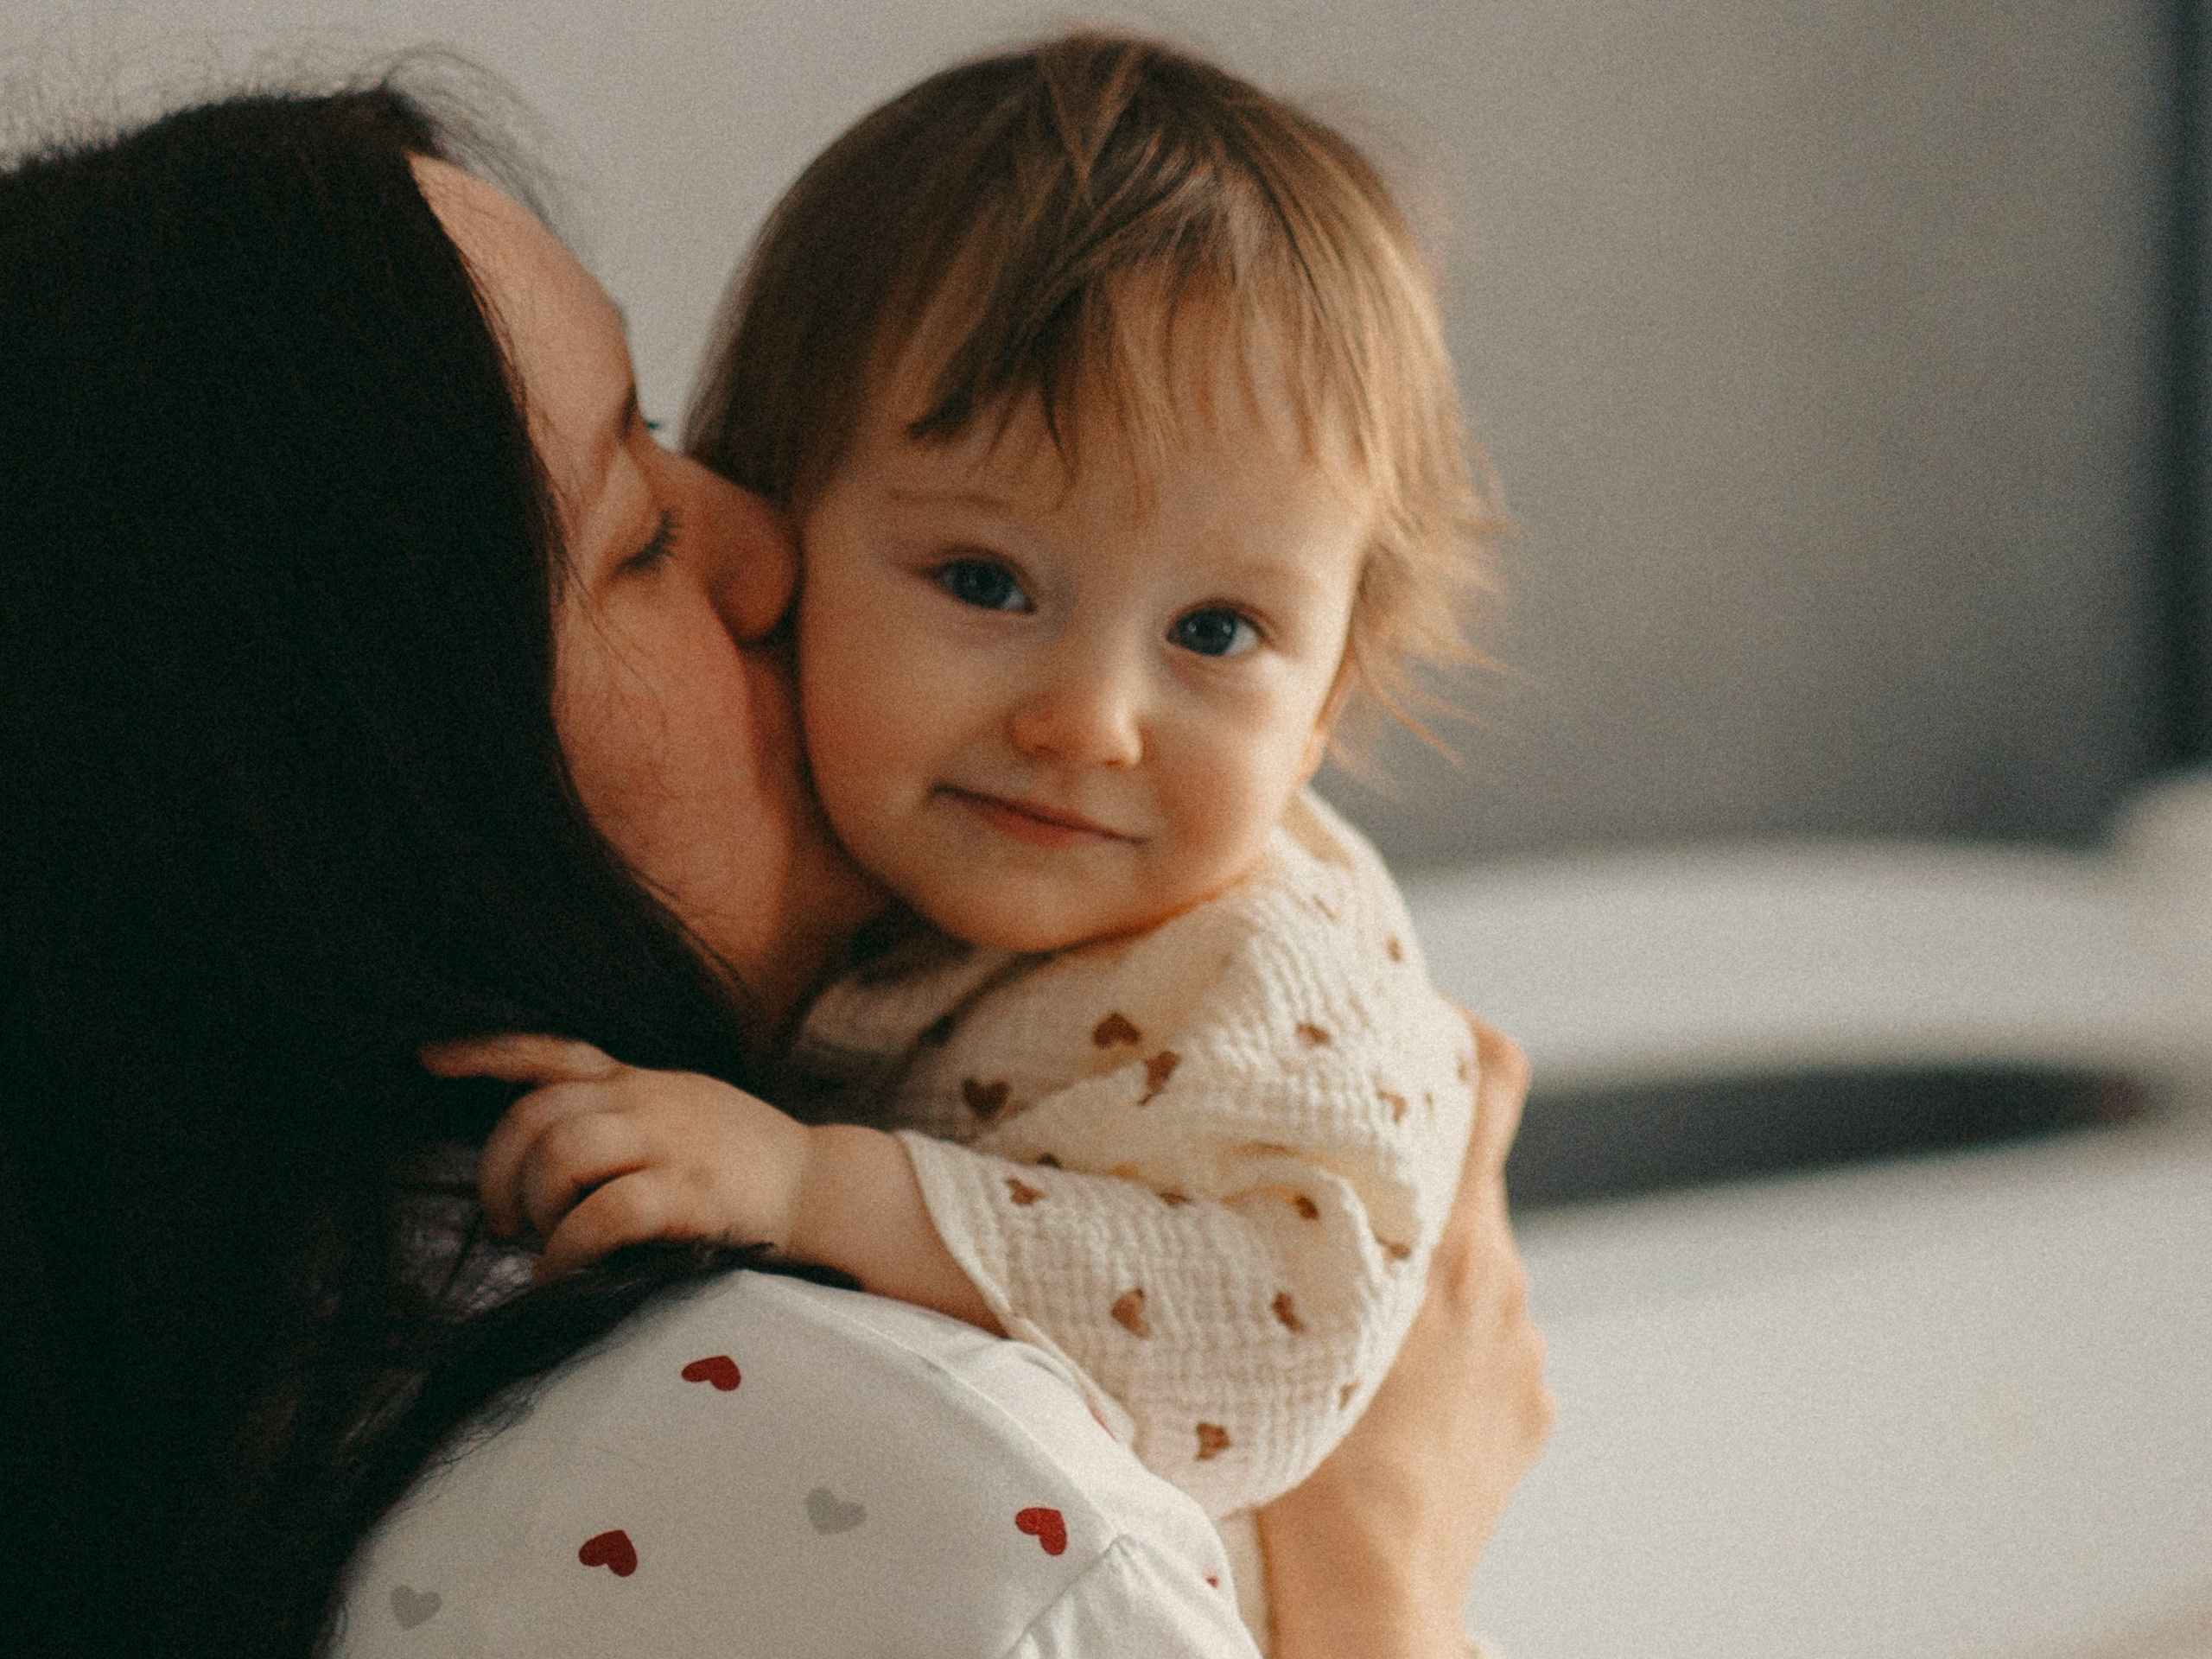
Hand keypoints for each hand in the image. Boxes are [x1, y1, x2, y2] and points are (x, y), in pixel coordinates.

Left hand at [423, 1033, 813, 1282]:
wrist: (824, 1189)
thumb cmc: (739, 1164)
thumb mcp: (680, 1112)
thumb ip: (619, 1115)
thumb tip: (538, 1158)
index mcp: (639, 1081)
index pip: (554, 1051)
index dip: (486, 1052)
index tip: (426, 1060)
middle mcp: (650, 1101)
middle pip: (539, 1114)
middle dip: (500, 1172)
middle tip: (504, 1223)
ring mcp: (673, 1145)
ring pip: (566, 1152)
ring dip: (537, 1207)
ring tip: (543, 1246)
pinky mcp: (696, 1195)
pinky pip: (608, 1213)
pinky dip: (569, 1249)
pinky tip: (565, 1274)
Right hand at [1258, 1018, 1551, 1658]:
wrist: (1371, 1606)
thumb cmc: (1307, 1467)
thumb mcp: (1272, 1308)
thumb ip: (1284, 1214)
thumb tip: (1264, 1140)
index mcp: (1453, 1238)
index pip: (1496, 1074)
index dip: (1455, 1027)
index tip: (1397, 1021)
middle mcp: (1506, 1283)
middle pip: (1461, 1177)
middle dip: (1397, 1170)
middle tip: (1311, 1184)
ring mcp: (1524, 1354)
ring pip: (1465, 1268)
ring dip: (1410, 1269)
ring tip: (1327, 1312)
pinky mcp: (1528, 1414)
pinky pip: (1480, 1345)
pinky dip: (1435, 1346)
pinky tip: (1375, 1394)